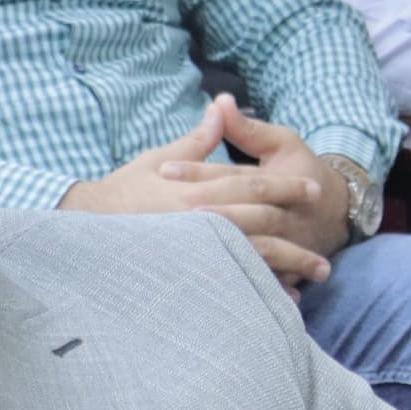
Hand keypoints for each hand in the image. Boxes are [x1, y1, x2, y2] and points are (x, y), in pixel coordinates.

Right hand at [58, 95, 337, 289]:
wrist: (82, 227)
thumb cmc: (121, 192)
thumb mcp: (156, 159)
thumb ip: (196, 141)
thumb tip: (221, 108)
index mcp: (194, 191)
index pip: (249, 186)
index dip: (284, 186)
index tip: (312, 189)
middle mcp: (198, 221)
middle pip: (259, 224)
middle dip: (296, 234)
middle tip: (328, 243)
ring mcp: (193, 251)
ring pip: (252, 258)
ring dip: (288, 267)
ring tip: (318, 275)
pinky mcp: (187, 273)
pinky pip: (231, 284)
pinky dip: (258, 291)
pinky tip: (283, 301)